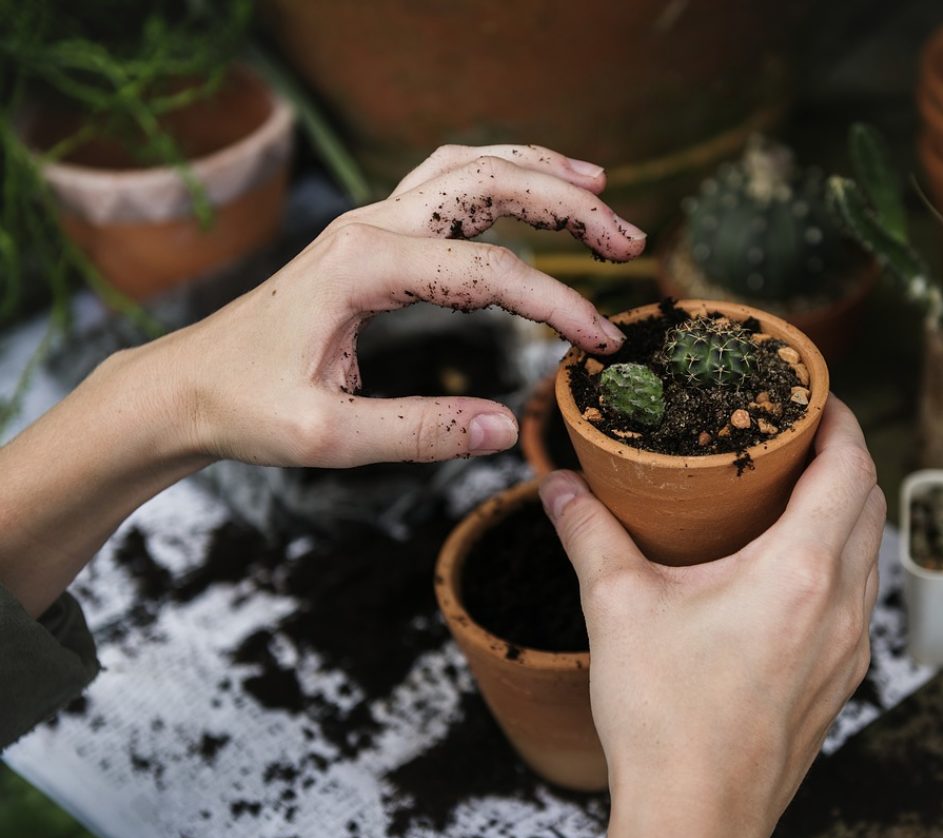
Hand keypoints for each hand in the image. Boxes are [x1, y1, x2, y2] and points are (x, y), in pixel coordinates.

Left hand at [159, 143, 644, 466]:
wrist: (187, 385)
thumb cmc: (246, 407)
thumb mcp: (329, 437)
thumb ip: (421, 432)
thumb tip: (506, 429)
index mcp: (362, 267)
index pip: (489, 273)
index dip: (557, 305)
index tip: (601, 343)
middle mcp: (369, 227)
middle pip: (489, 184)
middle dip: (569, 204)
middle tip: (629, 241)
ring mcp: (369, 223)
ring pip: (468, 168)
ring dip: (538, 172)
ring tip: (600, 188)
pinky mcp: (370, 237)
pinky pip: (444, 184)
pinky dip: (498, 178)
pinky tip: (530, 190)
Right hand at [539, 396, 884, 837]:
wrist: (697, 820)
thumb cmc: (664, 720)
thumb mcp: (617, 608)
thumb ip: (588, 533)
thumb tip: (558, 485)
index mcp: (800, 571)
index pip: (851, 467)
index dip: (840, 419)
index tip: (813, 395)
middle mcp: (842, 605)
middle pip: (870, 502)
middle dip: (843, 457)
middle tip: (794, 434)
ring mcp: (850, 648)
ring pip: (869, 552)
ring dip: (844, 510)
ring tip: (790, 492)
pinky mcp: (841, 680)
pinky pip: (858, 597)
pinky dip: (837, 560)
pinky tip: (786, 568)